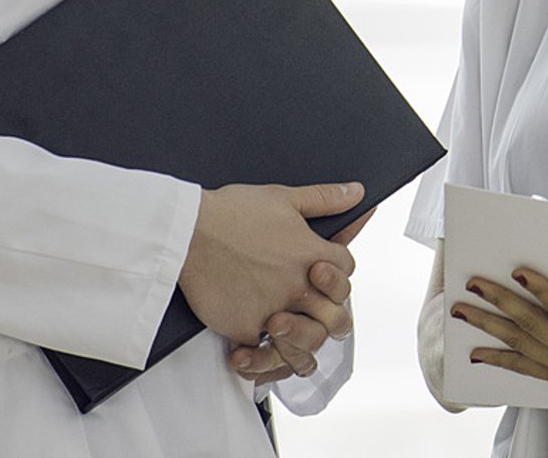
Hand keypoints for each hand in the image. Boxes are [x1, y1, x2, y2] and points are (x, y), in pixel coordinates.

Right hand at [228, 209, 374, 383]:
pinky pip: (265, 355)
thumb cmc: (234, 213)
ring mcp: (273, 310)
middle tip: (313, 309)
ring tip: (291, 332)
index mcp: (312, 254)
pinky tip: (258, 347)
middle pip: (336, 315)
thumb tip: (357, 192)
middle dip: (330, 313)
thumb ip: (326, 198)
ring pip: (308, 343)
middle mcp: (298, 286)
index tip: (322, 271)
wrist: (190, 232)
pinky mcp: (244, 328)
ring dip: (303, 340)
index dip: (338, 271)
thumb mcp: (286, 198)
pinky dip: (264, 356)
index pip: (347, 270)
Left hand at [452, 268, 547, 439]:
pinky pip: (525, 368)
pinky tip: (478, 353)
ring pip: (520, 345)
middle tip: (472, 283)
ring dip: (488, 328)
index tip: (519, 272)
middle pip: (530, 324)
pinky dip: (500, 359)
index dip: (541, 290)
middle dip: (498, 302)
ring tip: (461, 313)